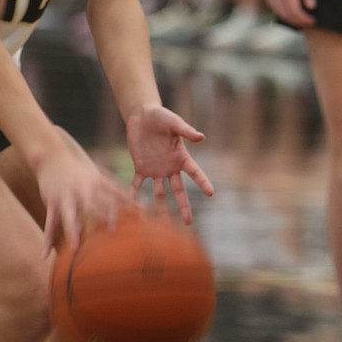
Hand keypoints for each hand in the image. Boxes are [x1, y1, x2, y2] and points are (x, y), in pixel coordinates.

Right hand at [35, 133, 131, 256]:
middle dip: (101, 218)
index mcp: (96, 184)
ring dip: (71, 231)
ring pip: (69, 216)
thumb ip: (117, 190)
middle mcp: (81, 191)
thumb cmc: (80, 170)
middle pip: (92, 206)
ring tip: (74, 249)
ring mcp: (65, 197)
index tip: (143, 219)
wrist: (51, 155)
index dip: (129, 207)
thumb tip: (141, 204)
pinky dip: (47, 240)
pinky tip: (43, 256)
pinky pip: (49, 224)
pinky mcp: (51, 203)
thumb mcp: (99, 176)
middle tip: (111, 233)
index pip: (115, 197)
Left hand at [126, 104, 213, 224]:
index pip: (195, 173)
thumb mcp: (174, 123)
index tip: (211, 193)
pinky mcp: (140, 167)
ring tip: (161, 226)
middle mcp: (170, 167)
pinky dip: (133, 194)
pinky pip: (137, 184)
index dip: (203, 182)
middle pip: (178, 190)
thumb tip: (202, 137)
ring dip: (160, 208)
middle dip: (183, 206)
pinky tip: (131, 208)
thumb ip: (186, 131)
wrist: (142, 115)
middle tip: (188, 222)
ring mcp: (155, 169)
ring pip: (159, 193)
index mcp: (181, 157)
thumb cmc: (161, 116)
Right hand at [262, 0, 315, 27]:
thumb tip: (311, 7)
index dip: (304, 19)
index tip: (313, 20)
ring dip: (288, 17)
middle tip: (308, 22)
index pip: (295, 11)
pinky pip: (272, 4)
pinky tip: (288, 10)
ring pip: (277, 10)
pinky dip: (280, 10)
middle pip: (285, 13)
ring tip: (299, 18)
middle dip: (297, 20)